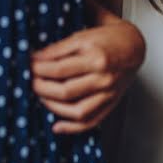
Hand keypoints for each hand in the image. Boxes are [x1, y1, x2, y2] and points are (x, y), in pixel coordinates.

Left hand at [31, 21, 145, 133]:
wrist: (134, 47)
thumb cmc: (108, 38)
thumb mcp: (83, 34)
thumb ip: (60, 46)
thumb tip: (36, 56)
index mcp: (95, 55)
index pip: (58, 67)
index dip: (38, 68)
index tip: (28, 65)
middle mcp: (102, 76)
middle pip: (65, 90)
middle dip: (41, 87)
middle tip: (30, 81)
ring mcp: (107, 92)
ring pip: (76, 109)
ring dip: (52, 106)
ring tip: (41, 96)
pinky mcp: (111, 103)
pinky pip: (90, 121)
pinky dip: (72, 128)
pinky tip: (57, 125)